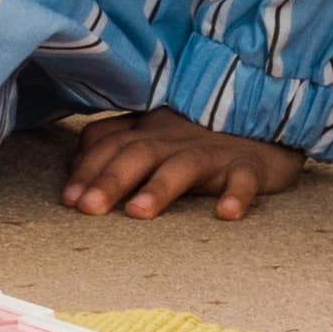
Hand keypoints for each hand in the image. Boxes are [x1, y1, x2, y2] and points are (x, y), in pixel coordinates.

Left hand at [54, 109, 298, 218]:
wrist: (264, 118)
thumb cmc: (198, 136)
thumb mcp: (153, 133)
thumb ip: (114, 142)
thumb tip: (73, 166)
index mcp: (148, 132)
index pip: (109, 144)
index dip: (86, 169)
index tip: (68, 199)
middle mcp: (175, 140)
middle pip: (138, 154)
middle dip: (110, 179)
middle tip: (88, 208)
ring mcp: (213, 152)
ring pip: (183, 166)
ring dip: (160, 188)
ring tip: (138, 213)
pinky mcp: (249, 166)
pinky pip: (244, 179)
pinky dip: (237, 194)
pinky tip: (226, 213)